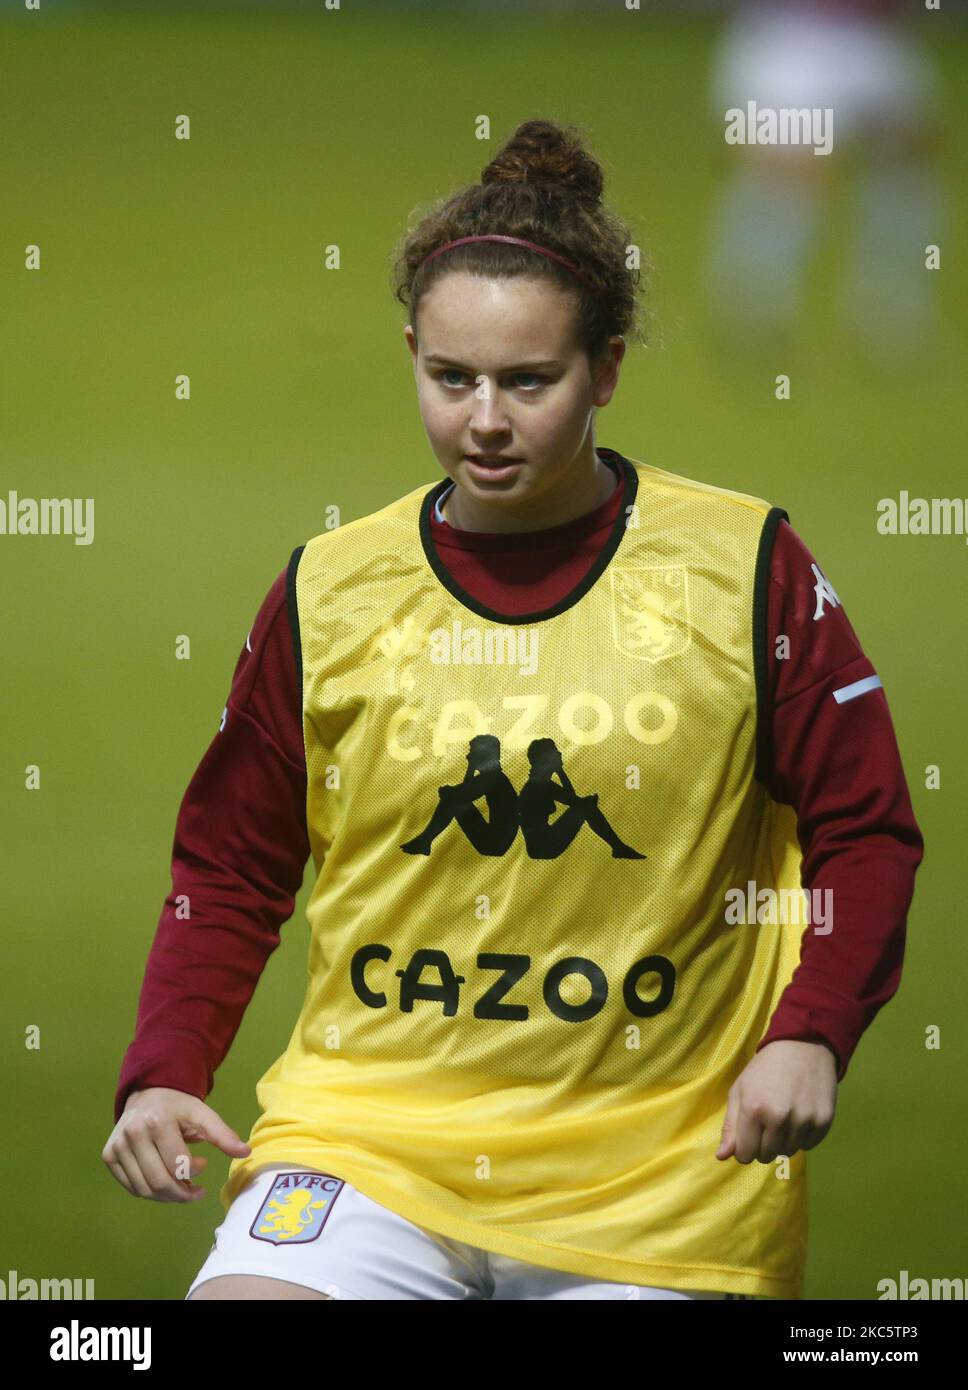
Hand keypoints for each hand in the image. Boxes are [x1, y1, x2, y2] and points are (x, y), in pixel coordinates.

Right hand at [102, 1087, 251, 1201]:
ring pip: (144, 1190)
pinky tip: (163, 1181)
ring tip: (182, 1188)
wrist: (147, 1094)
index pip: (177, 1166)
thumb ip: (222, 1134)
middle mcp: (133, 1134)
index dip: (194, 1174)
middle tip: (195, 1192)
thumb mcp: (202, 1114)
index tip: (204, 1166)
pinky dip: (150, 1192)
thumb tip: (245, 1152)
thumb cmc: (178, 1107)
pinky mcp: (109, 1156)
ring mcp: (117, 1146)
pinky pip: (131, 1187)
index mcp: (157, 1122)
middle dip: (181, 1194)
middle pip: (159, 1182)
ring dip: (167, 1197)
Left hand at [716, 1039, 837, 1163]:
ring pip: (787, 1152)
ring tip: (783, 1118)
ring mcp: (804, 1121)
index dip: (744, 1148)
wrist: (802, 1046)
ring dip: (782, 1141)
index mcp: (753, 1109)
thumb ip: (730, 1125)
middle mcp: (779, 1118)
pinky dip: (801, 1137)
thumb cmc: (764, 1068)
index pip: (745, 1154)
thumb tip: (722, 1156)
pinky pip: (808, 1146)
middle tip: (766, 1123)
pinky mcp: (824, 1122)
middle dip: (763, 1145)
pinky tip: (799, 1117)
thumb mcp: (739, 1090)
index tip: (748, 1137)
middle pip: (766, 1156)